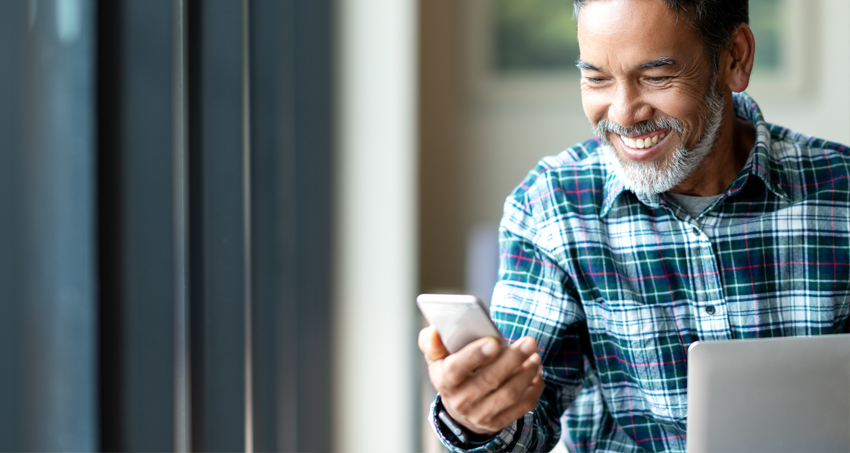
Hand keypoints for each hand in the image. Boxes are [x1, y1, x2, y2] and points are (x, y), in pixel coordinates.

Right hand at [418, 326, 544, 435]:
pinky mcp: (498, 422)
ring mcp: (480, 415)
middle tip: (529, 341)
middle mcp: (460, 401)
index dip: (475, 355)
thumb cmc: (451, 371)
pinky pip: (522, 406)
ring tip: (534, 355)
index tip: (494, 342)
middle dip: (512, 359)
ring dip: (526, 373)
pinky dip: (533, 388)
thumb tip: (434, 332)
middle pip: (489, 380)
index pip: (456, 369)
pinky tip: (536, 371)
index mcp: (443, 380)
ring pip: (509, 393)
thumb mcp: (437, 357)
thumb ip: (432, 342)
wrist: (459, 406)